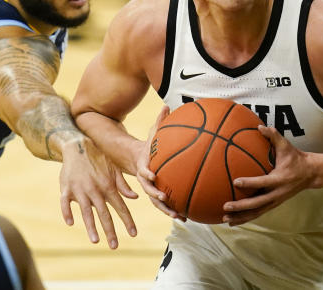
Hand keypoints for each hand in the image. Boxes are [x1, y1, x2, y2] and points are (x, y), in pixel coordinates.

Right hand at [59, 137, 138, 248]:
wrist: (78, 146)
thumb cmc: (98, 159)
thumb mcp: (113, 169)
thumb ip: (123, 184)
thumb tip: (134, 197)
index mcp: (108, 186)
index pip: (120, 207)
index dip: (127, 221)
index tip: (133, 234)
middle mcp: (95, 190)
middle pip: (104, 214)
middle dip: (110, 231)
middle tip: (115, 246)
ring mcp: (80, 190)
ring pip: (86, 211)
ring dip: (91, 227)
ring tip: (95, 241)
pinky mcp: (66, 189)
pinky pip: (65, 203)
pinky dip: (67, 212)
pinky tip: (71, 222)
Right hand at [135, 106, 183, 220]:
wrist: (137, 158)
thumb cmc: (147, 145)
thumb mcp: (151, 133)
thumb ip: (159, 122)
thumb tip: (167, 105)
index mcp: (143, 165)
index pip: (143, 170)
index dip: (147, 173)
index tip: (152, 175)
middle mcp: (145, 179)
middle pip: (149, 190)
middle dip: (156, 195)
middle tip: (164, 198)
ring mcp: (150, 188)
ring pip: (156, 202)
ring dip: (166, 209)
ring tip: (179, 216)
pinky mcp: (156, 194)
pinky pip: (164, 205)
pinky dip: (173, 210)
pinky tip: (186, 217)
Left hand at [222, 126, 313, 225]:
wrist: (310, 174)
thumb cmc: (295, 158)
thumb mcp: (286, 146)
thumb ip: (273, 136)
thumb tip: (259, 126)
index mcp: (280, 179)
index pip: (263, 182)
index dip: (250, 183)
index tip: (236, 182)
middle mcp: (277, 193)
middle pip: (258, 203)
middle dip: (241, 206)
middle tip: (226, 206)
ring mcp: (275, 201)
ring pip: (257, 212)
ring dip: (241, 217)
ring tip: (225, 218)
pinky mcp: (273, 205)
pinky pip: (258, 213)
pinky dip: (245, 218)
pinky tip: (233, 221)